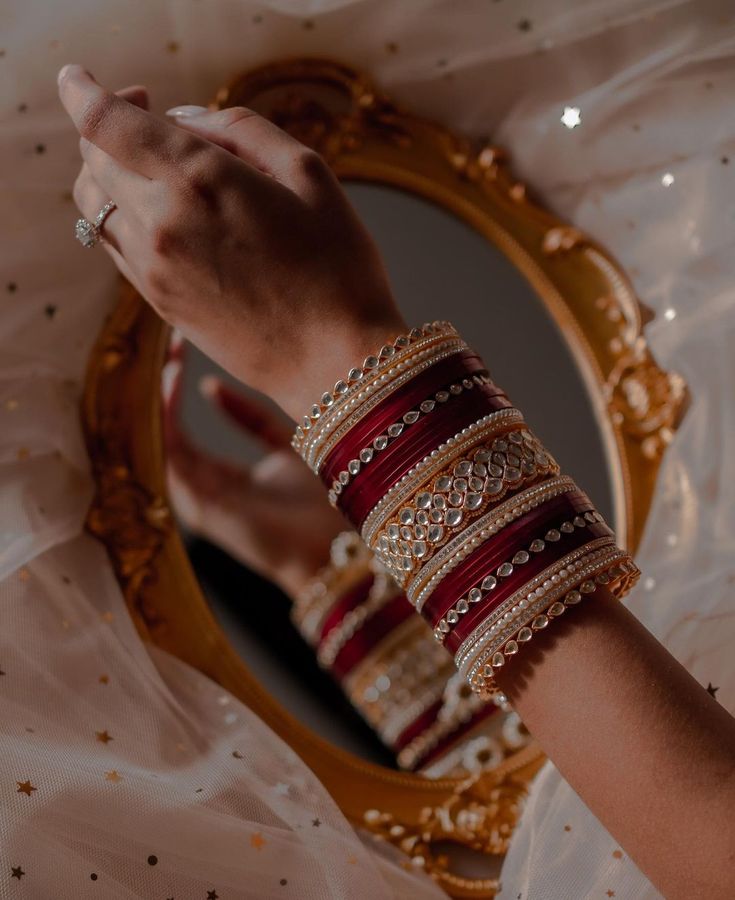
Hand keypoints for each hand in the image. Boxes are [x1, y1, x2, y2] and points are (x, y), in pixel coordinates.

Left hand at [58, 65, 406, 419]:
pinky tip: (164, 213)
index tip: (109, 85)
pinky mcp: (158, 302)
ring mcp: (153, 269)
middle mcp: (161, 223)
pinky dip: (121, 216)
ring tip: (155, 168)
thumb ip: (242, 129)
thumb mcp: (309, 174)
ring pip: (92, 205)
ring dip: (109, 174)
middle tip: (153, 118)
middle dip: (109, 127)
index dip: (90, 92)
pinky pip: (114, 245)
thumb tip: (187, 120)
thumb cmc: (338, 269)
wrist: (334, 361)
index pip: (105, 122)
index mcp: (199, 181)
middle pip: (92, 159)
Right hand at [163, 340, 345, 597]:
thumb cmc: (318, 506)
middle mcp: (200, 488)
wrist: (336, 549)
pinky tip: (169, 389)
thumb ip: (251, 419)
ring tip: (166, 358)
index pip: (178, 422)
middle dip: (161, 383)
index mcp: (218, 475)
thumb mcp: (284, 447)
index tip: (180, 340)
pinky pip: (171, 459)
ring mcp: (197, 499)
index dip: (176, 381)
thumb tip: (210, 386)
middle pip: (162, 428)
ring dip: (158, 398)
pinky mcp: (202, 508)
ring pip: (160, 441)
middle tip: (167, 337)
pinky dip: (165, 422)